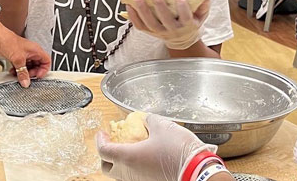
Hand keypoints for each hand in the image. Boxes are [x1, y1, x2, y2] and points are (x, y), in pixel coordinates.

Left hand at [0, 20, 49, 87]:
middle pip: (38, 66)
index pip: (47, 61)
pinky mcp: (15, 57)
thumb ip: (23, 72)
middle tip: (27, 77)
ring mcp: (23, 55)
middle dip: (33, 73)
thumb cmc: (7, 40)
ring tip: (19, 76)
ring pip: (28, 67)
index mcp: (35, 50)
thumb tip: (26, 82)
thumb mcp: (18, 59)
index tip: (37, 76)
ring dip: (24, 73)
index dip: (44, 70)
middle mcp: (30, 52)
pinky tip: (13, 73)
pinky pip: (20, 67)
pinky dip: (17, 71)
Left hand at [97, 113, 212, 180]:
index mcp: (127, 158)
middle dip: (105, 156)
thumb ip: (148, 121)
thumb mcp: (161, 126)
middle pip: (106, 169)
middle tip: (111, 143)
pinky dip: (133, 168)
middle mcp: (129, 174)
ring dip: (120, 163)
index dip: (100, 140)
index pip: (103, 151)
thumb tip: (145, 121)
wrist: (196, 171)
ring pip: (120, 175)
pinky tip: (143, 158)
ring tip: (129, 149)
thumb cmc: (177, 149)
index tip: (102, 133)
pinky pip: (134, 177)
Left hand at [127, 0, 209, 49]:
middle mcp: (173, 30)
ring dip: (143, 10)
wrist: (181, 40)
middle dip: (160, 7)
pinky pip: (140, 26)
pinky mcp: (150, 32)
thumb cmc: (190, 23)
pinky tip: (129, 5)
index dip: (183, 8)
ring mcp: (160, 32)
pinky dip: (133, 16)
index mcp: (186, 25)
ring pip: (150, 23)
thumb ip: (203, 5)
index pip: (186, 18)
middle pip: (165, 20)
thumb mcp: (201, 16)